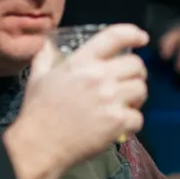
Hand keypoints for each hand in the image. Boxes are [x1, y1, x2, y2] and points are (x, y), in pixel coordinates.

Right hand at [12, 24, 148, 169]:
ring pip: (141, 89)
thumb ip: (45, 58)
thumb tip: (48, 44)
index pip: (114, 36)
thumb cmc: (38, 112)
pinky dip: (132, 123)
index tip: (142, 38)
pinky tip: (119, 127)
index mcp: (81, 62)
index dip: (133, 34)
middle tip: (128, 83)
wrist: (40, 144)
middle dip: (136, 74)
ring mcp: (110, 99)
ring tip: (125, 105)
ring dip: (136, 98)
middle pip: (136, 65)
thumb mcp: (37, 78)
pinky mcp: (117, 121)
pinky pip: (138, 117)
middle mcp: (99, 76)